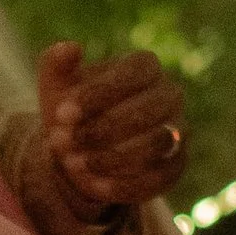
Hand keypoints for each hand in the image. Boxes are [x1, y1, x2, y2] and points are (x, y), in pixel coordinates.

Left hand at [37, 42, 188, 215]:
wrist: (82, 149)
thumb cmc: (73, 110)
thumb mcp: (57, 86)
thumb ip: (56, 63)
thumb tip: (68, 48)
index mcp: (145, 66)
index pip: (131, 75)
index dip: (97, 95)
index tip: (61, 114)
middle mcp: (170, 95)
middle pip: (148, 110)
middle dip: (103, 129)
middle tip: (64, 142)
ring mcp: (179, 132)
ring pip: (157, 144)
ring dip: (112, 157)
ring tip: (74, 164)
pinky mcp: (176, 166)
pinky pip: (159, 178)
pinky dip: (124, 185)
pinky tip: (93, 186)